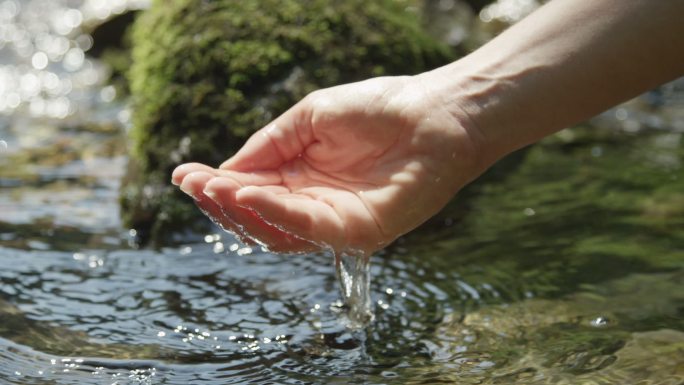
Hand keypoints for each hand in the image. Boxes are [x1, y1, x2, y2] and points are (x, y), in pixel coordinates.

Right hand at [172, 76, 482, 254]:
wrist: (435, 114)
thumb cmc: (378, 109)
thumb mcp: (310, 117)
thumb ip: (270, 145)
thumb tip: (226, 171)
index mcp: (300, 175)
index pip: (250, 188)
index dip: (216, 184)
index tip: (183, 174)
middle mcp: (313, 203)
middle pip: (256, 216)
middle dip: (221, 202)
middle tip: (195, 184)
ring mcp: (334, 221)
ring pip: (275, 231)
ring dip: (242, 211)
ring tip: (216, 189)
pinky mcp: (357, 232)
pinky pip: (309, 229)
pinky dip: (277, 214)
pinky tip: (251, 193)